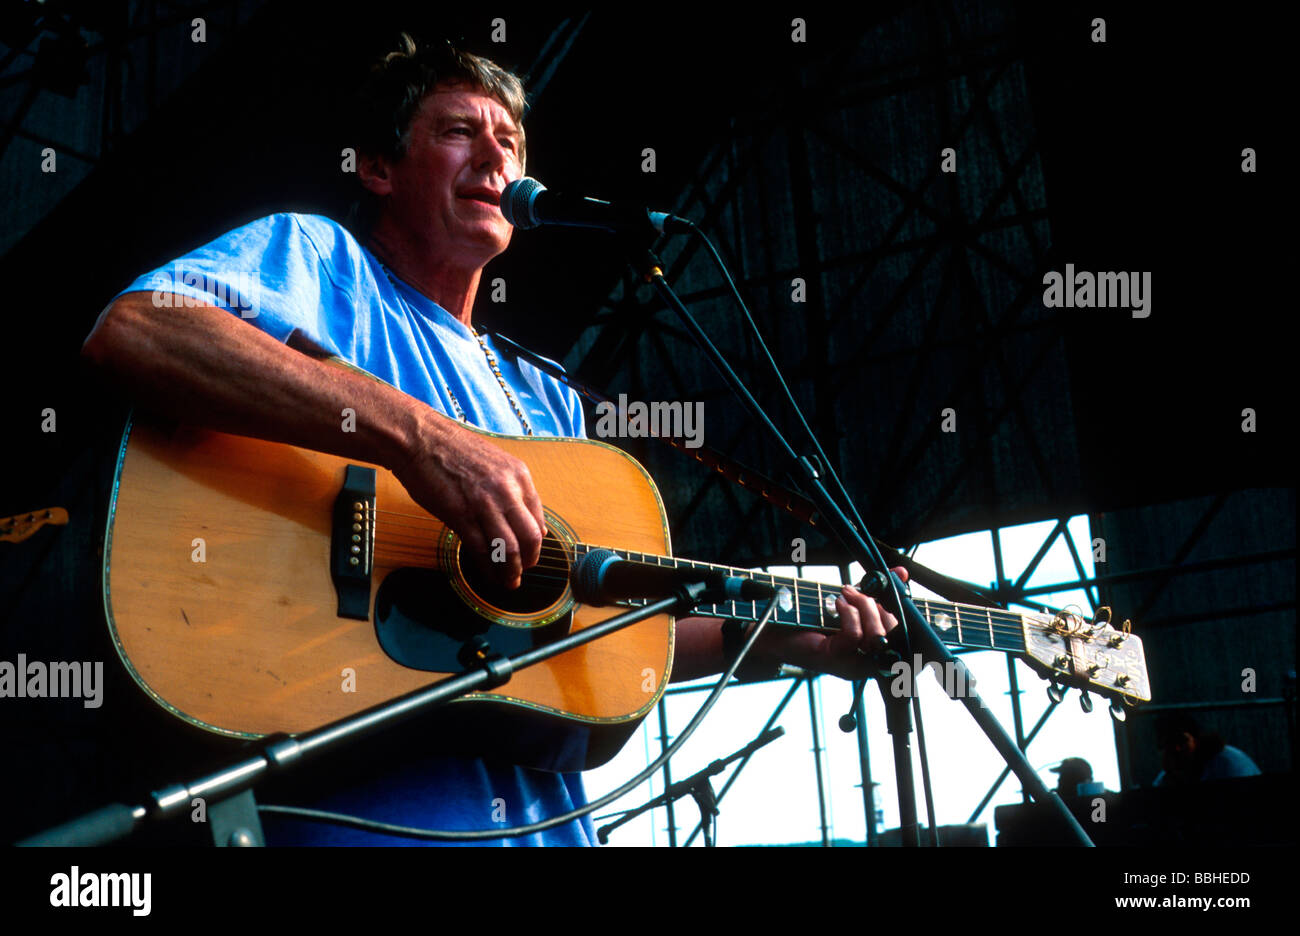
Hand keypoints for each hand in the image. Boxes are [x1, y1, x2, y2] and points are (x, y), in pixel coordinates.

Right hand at [393, 412, 544, 588]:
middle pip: (530, 537)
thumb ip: (512, 488)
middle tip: (522, 571)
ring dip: (510, 571)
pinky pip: (481, 550)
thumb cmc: (452, 450)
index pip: (539, 518)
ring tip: (508, 581)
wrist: (420, 438)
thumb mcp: (495, 463)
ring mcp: (484, 504)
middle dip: (529, 560)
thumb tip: (526, 519)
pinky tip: (488, 574)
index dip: (536, 542)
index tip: (530, 553)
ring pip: (509, 549)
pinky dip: (488, 568)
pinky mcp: (460, 515)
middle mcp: (507, 490)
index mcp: (518, 475)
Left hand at [757, 567, 909, 679]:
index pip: (907, 642)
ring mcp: (852, 665)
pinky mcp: (834, 659)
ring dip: (863, 607)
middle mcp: (869, 664)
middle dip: (880, 606)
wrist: (775, 631)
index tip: (895, 595)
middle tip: (859, 590)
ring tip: (845, 594)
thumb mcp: (851, 602)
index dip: (909, 620)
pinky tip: (837, 604)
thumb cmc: (813, 619)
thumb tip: (902, 573)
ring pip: (876, 637)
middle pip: (895, 636)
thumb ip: (877, 591)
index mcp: (877, 653)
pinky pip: (854, 637)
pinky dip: (848, 614)